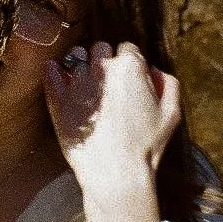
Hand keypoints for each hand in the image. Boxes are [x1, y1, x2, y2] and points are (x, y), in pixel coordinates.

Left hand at [44, 40, 180, 221]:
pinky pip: (51, 72)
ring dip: (80, 64)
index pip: (127, 48)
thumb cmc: (146, 146)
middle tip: (107, 82)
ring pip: (76, 57)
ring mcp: (77, 83)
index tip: (127, 78)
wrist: (116, 173)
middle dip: (104, 61)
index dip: (129, 62)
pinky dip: (53, 70)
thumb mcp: (171, 114)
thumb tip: (153, 71)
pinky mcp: (58, 99)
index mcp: (131, 67)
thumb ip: (168, 84)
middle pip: (101, 48)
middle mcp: (103, 68)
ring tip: (84, 81)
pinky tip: (56, 73)